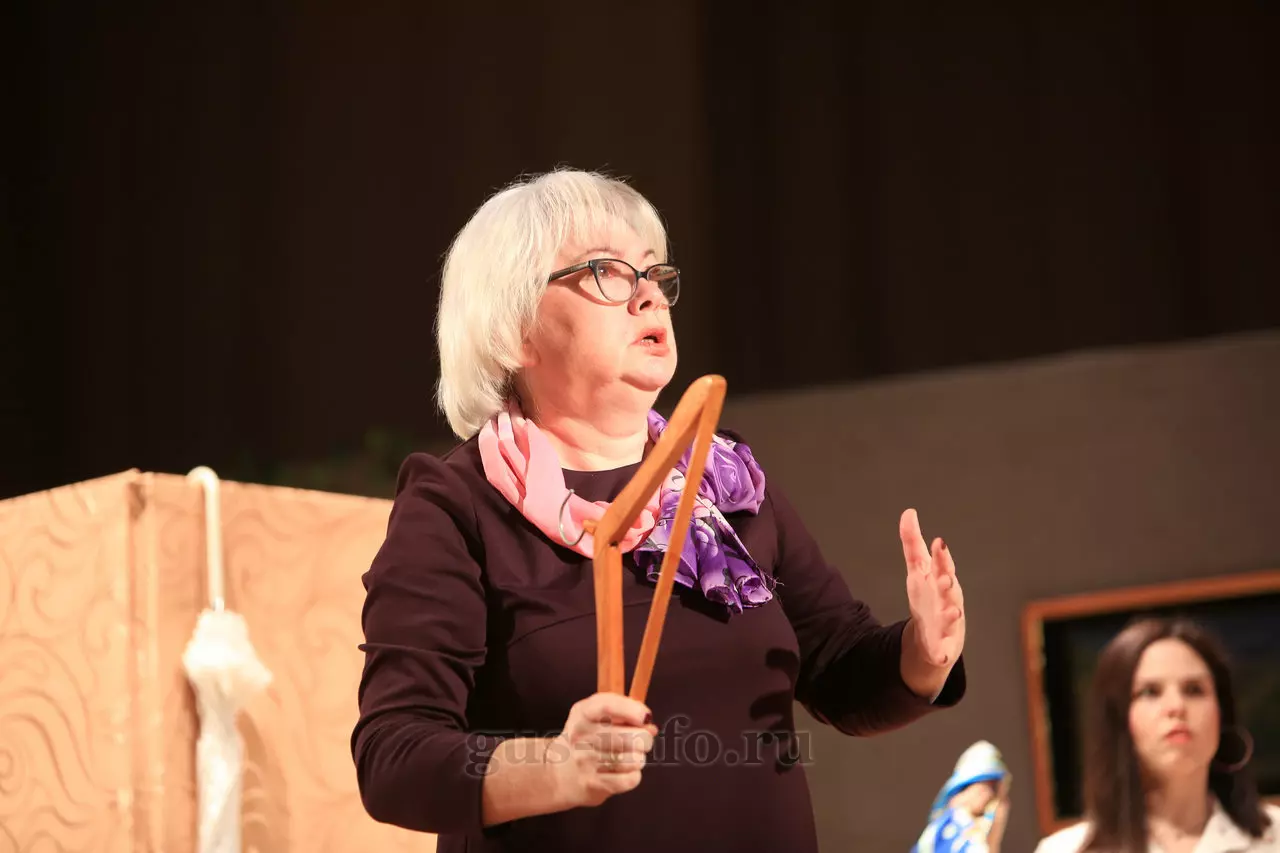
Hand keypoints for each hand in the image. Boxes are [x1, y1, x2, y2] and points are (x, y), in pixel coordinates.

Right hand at [545, 693, 657, 808]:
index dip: (632, 710)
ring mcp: (586, 762)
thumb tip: (649, 724)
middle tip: (641, 740)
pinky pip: (629, 780)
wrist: (558, 773)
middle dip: (644, 739)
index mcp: (583, 714)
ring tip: (631, 757)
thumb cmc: (585, 739)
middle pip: (629, 736)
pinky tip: (626, 771)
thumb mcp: (593, 713)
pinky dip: (634, 775)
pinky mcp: (593, 785)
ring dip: (639, 758)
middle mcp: (581, 737)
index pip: (607, 706)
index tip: (645, 716)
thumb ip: (622, 709)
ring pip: (633, 760)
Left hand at [900, 508, 964, 667]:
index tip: (938, 542)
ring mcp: (949, 623)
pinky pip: (944, 651)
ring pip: (953, 618)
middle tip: (946, 576)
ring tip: (955, 612)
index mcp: (941, 580)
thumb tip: (908, 512)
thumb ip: (912, 542)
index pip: (941, 564)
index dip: (941, 555)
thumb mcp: (918, 570)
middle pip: (950, 589)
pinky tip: (941, 656)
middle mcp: (949, 599)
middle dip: (949, 582)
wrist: (935, 635)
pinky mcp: (944, 646)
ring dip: (953, 615)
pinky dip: (944, 653)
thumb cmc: (929, 595)